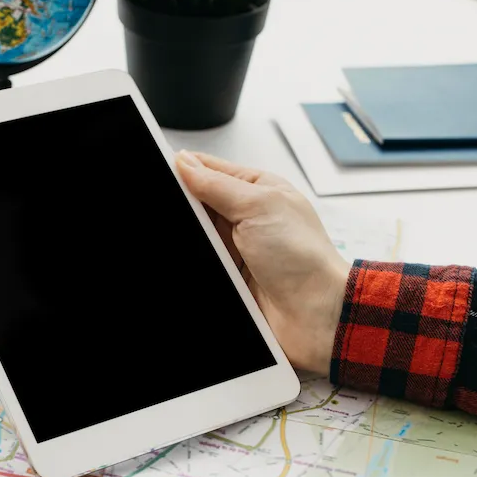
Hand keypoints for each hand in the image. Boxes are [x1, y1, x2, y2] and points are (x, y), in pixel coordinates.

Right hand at [176, 151, 349, 372]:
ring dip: (190, 238)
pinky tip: (196, 260)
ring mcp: (236, 248)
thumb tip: (184, 162)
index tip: (160, 173)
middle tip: (175, 214)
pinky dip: (197, 263)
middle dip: (183, 209)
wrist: (316, 313)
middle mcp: (246, 216)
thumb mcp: (258, 206)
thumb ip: (217, 184)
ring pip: (196, 236)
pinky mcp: (229, 277)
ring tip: (195, 244)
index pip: (209, 170)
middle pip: (197, 205)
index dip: (183, 170)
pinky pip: (202, 265)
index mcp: (257, 189)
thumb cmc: (302, 256)